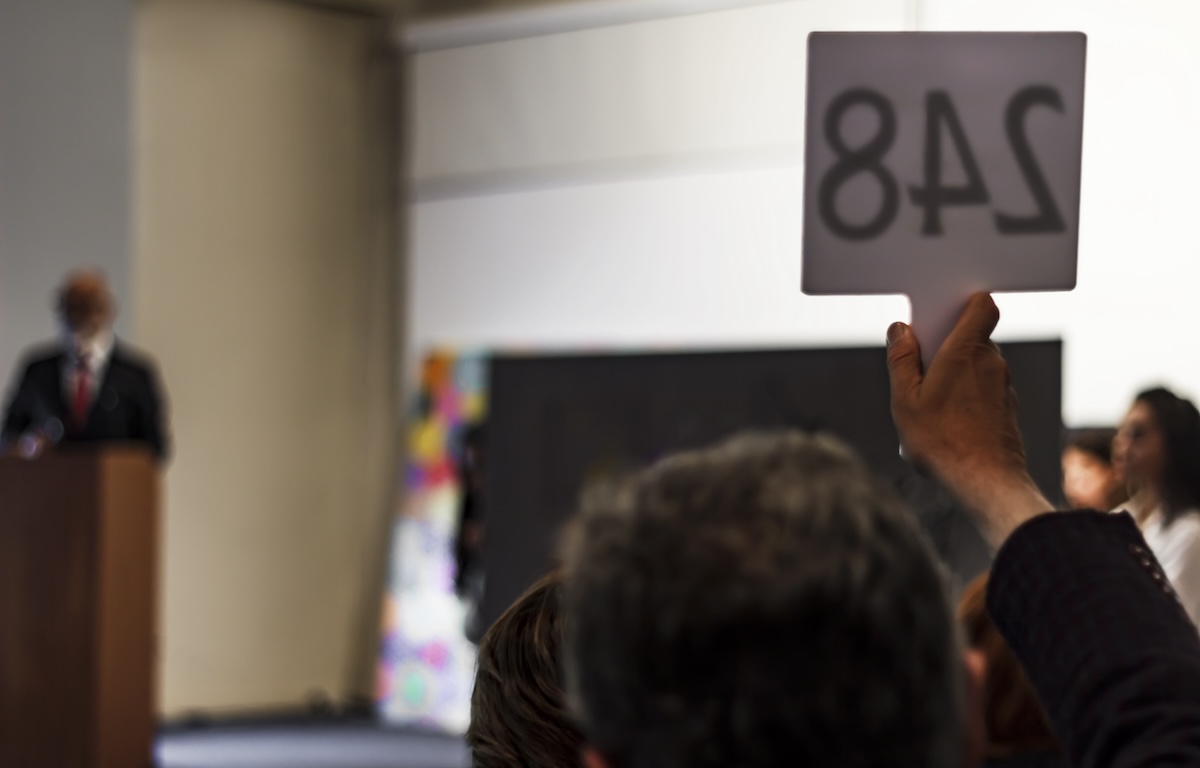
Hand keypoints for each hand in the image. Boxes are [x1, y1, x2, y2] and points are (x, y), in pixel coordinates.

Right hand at [887, 293, 1051, 544]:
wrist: (985, 484)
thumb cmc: (942, 441)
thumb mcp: (905, 399)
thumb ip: (902, 360)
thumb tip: (900, 330)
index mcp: (966, 351)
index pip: (982, 306)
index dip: (964, 303)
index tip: (940, 316)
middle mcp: (992, 363)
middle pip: (971, 339)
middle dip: (946, 349)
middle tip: (919, 375)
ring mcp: (1004, 387)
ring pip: (977, 368)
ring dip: (954, 378)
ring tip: (929, 410)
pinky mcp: (1007, 410)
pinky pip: (985, 392)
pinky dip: (967, 400)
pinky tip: (947, 427)